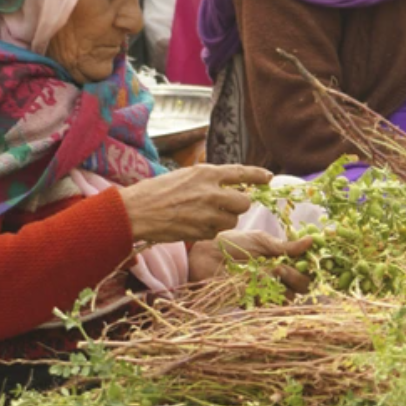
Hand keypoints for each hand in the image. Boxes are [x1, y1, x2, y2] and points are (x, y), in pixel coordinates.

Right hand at [118, 164, 271, 243]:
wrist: (136, 211)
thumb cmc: (156, 192)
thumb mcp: (185, 176)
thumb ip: (208, 180)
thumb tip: (230, 185)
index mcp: (206, 173)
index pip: (241, 172)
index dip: (258, 175)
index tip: (269, 177)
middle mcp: (211, 192)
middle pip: (244, 202)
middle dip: (238, 206)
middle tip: (225, 206)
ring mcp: (207, 213)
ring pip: (232, 221)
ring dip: (223, 220)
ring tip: (202, 216)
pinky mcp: (201, 232)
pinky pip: (216, 233)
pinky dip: (208, 231)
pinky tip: (191, 225)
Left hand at [187, 231, 314, 293]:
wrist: (207, 254)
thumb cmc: (234, 243)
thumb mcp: (262, 241)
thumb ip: (286, 246)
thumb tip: (312, 240)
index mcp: (284, 261)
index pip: (307, 270)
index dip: (310, 267)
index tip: (308, 260)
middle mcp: (279, 278)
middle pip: (303, 286)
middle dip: (297, 277)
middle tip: (280, 267)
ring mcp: (268, 291)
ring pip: (290, 297)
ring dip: (283, 285)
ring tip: (268, 272)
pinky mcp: (254, 302)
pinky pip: (270, 305)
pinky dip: (268, 295)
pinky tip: (258, 283)